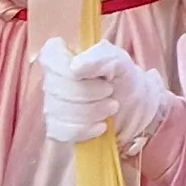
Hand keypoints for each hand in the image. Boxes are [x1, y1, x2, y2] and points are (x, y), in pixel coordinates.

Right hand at [37, 36, 173, 149]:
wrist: (136, 109)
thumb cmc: (124, 80)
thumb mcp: (121, 62)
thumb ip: (101, 57)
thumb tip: (74, 68)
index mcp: (64, 54)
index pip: (50, 56)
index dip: (69, 68)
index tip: (98, 75)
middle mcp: (52, 78)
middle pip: (57, 87)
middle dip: (90, 93)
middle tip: (111, 91)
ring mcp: (52, 104)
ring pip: (60, 111)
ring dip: (92, 112)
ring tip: (111, 107)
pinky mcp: (57, 127)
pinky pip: (61, 130)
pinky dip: (85, 130)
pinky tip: (101, 126)